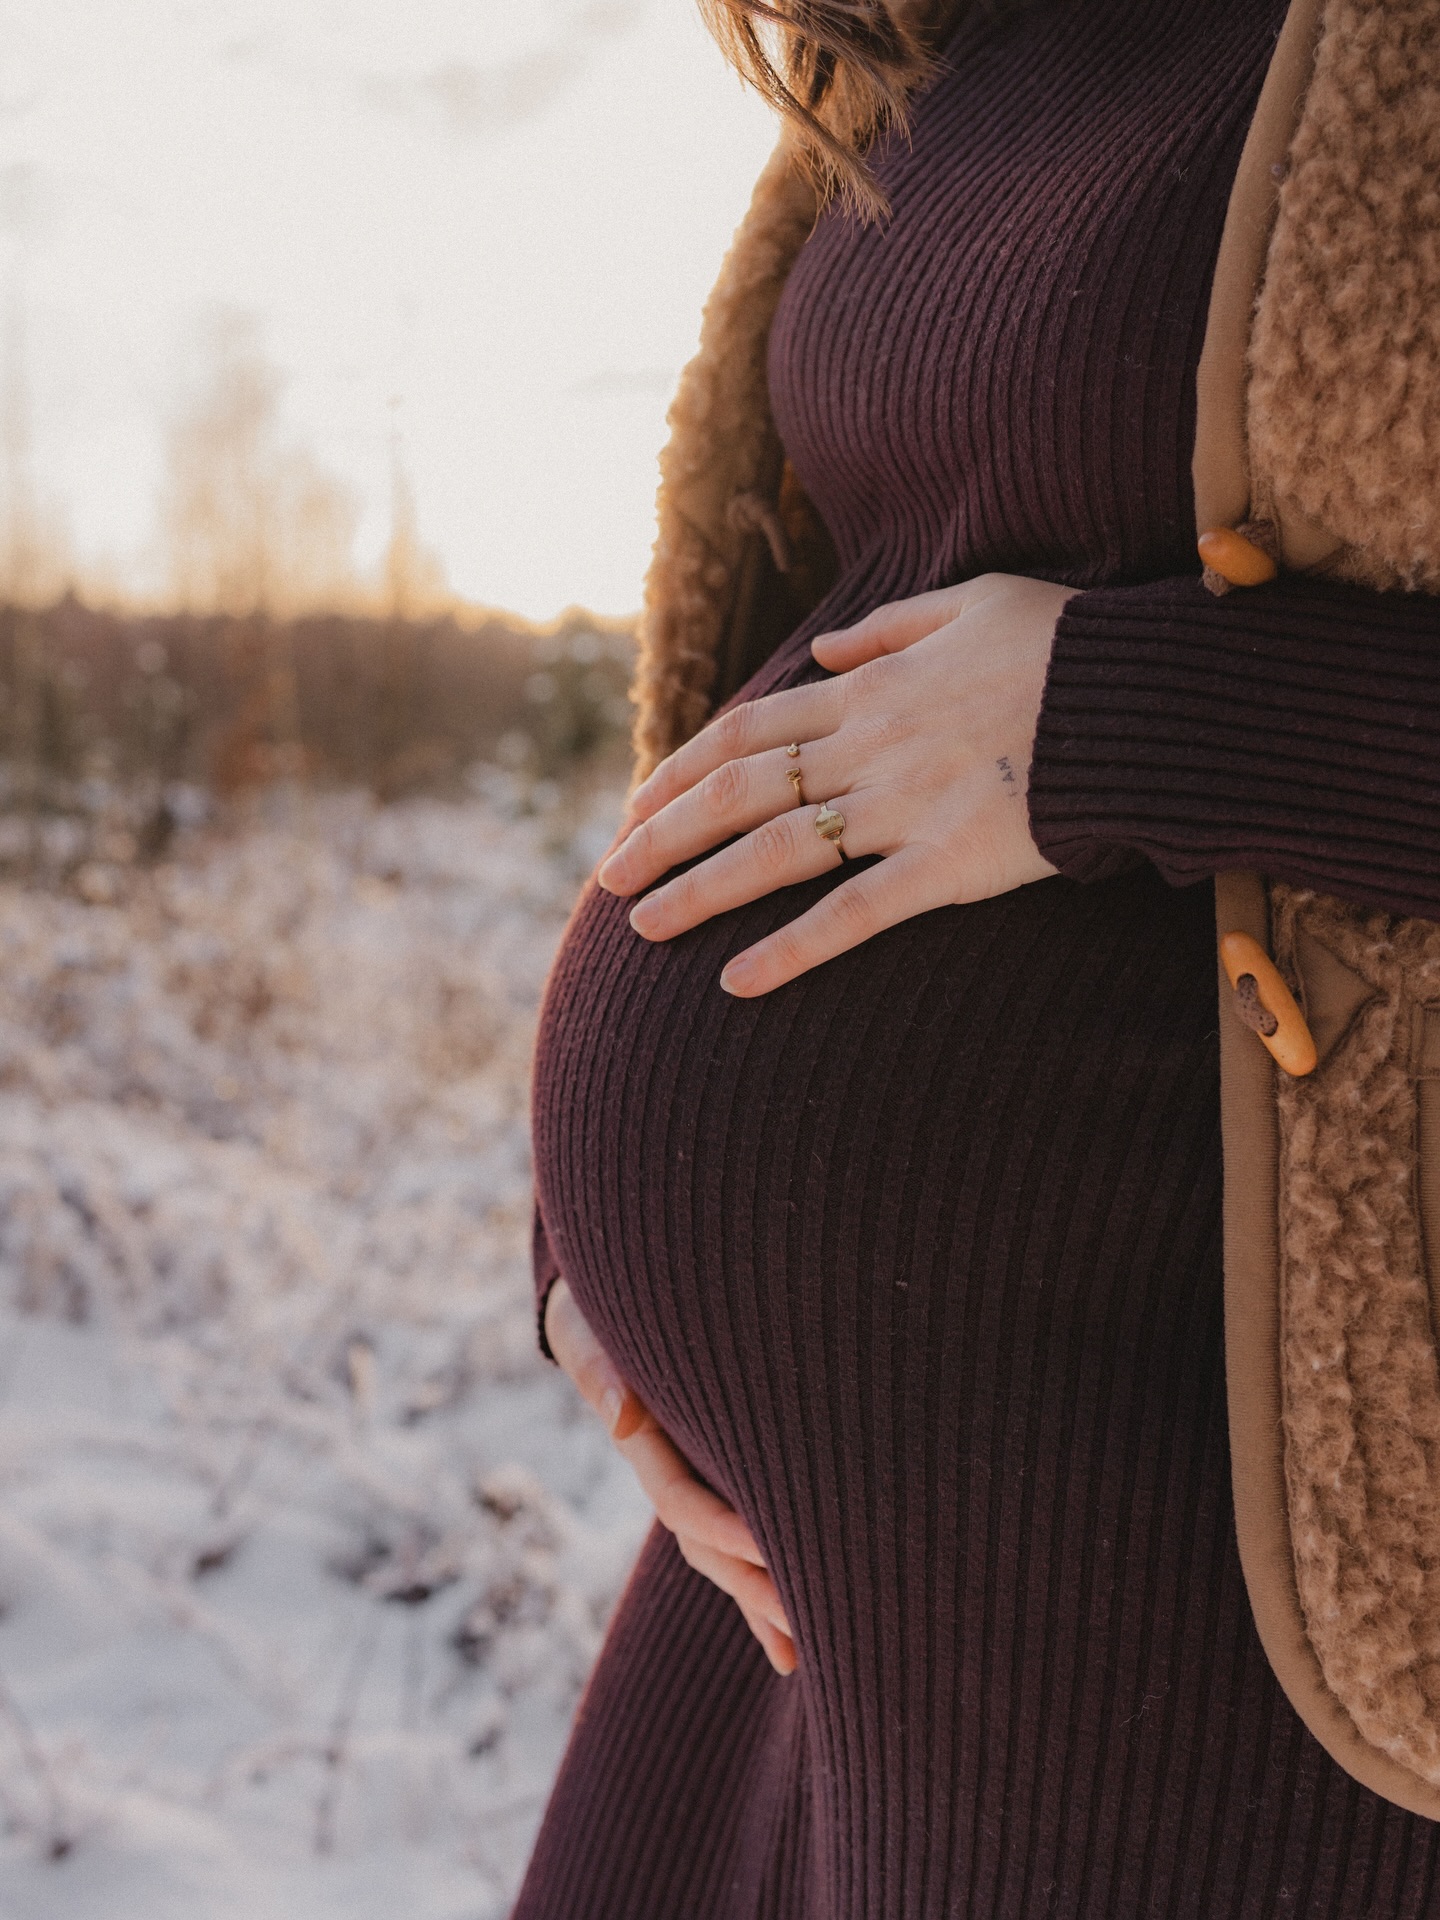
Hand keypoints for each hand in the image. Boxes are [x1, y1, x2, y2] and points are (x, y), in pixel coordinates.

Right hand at [543, 1277, 796, 1674]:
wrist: (597, 1306)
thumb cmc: (596, 1310)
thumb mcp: (584, 1330)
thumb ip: (601, 1367)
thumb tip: (623, 1418)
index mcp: (643, 1442)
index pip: (679, 1499)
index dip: (723, 1525)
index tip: (769, 1544)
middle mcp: (669, 1471)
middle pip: (709, 1545)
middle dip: (754, 1584)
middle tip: (810, 1619)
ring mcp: (694, 1480)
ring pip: (727, 1554)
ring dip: (765, 1600)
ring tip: (823, 1645)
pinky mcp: (718, 1478)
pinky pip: (737, 1546)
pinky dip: (759, 1595)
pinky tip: (790, 1651)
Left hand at [597, 573, 1075, 995]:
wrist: (1141, 698)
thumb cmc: (1066, 645)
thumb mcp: (972, 602)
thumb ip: (890, 628)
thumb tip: (830, 651)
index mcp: (871, 690)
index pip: (748, 731)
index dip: (682, 770)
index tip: (637, 806)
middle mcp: (870, 748)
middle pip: (739, 792)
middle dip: (663, 835)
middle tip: (608, 879)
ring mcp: (905, 808)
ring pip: (776, 851)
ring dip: (700, 890)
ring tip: (640, 928)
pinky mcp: (950, 864)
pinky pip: (856, 914)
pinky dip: (792, 949)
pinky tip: (737, 983)